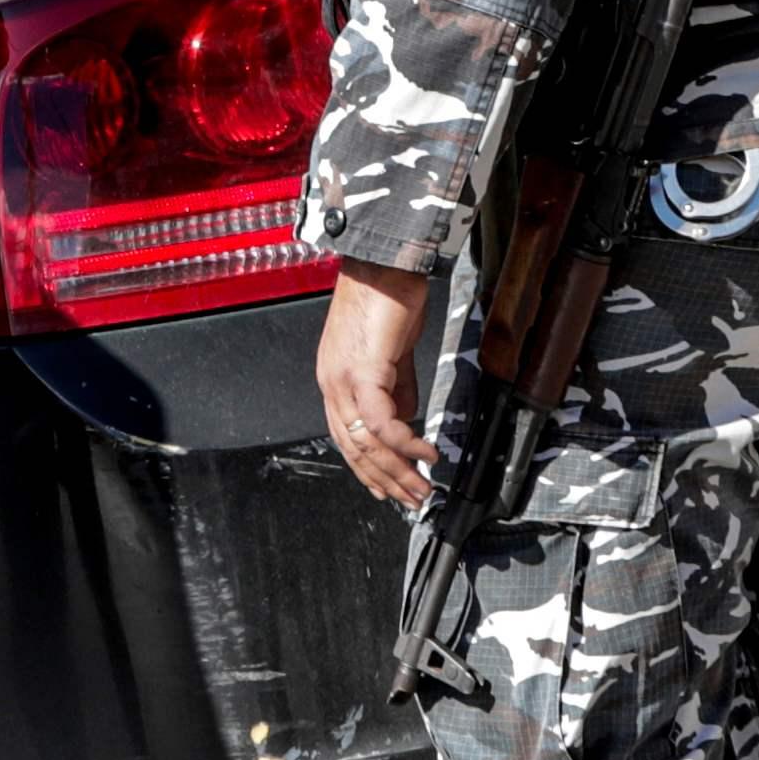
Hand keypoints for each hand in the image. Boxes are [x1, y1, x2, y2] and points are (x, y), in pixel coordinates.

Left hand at [317, 260, 439, 507]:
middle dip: (386, 480)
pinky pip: (382, 423)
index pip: (345, 438)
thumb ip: (397, 388)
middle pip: (353, 449)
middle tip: (413, 499)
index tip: (389, 489)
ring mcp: (343, 378)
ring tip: (423, 488)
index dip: (368, 469)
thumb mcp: (392, 352)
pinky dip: (406, 443)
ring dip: (398, 471)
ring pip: (366, 443)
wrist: (386, 260)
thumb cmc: (388, 295)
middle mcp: (331, 382)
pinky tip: (427, 454)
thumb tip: (407, 419)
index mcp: (334, 377)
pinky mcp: (363, 371)